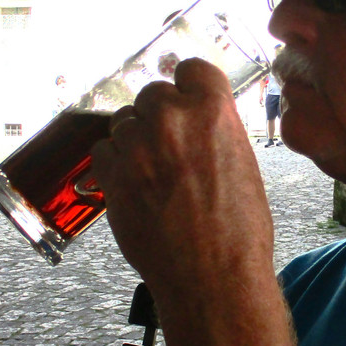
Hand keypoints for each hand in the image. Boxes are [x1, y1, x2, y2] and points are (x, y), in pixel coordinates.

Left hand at [90, 59, 274, 324]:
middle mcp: (171, 119)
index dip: (188, 86)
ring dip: (135, 140)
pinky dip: (114, 164)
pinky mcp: (110, 173)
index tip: (186, 98)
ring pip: (124, 121)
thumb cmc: (237, 230)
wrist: (212, 278)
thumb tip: (198, 117)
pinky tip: (135, 186)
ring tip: (155, 174)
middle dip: (159, 116)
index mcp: (213, 110)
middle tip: (172, 149)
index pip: (190, 68)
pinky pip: (103, 150)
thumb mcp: (243, 163)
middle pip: (152, 93)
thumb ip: (216, 129)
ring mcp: (137, 146)